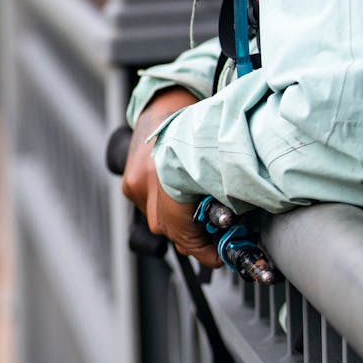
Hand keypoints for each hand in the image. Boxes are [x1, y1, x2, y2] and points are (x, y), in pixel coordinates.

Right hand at [121, 88, 221, 269]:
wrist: (164, 106)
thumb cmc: (193, 127)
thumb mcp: (214, 159)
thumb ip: (219, 194)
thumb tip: (234, 228)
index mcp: (173, 175)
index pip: (182, 231)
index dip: (204, 250)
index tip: (220, 256)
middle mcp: (150, 181)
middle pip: (169, 230)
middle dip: (193, 240)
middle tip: (214, 243)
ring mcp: (136, 184)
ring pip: (158, 223)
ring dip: (178, 225)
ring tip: (198, 220)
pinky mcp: (129, 185)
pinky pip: (148, 210)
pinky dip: (164, 209)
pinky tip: (177, 199)